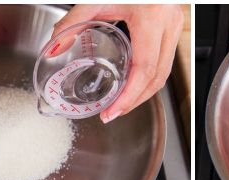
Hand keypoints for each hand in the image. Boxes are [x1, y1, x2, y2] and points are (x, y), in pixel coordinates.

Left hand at [51, 5, 182, 122]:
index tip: (113, 111)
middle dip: (136, 100)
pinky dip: (149, 76)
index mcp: (151, 17)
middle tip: (114, 113)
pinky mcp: (173, 25)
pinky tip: (132, 84)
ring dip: (144, 92)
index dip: (130, 96)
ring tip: (122, 104)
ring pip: (165, 72)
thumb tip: (53, 48)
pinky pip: (164, 60)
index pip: (144, 68)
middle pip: (158, 77)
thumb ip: (71, 23)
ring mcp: (175, 25)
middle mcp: (168, 23)